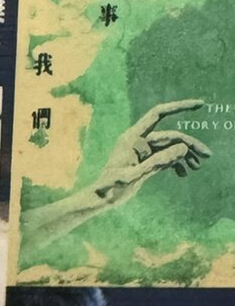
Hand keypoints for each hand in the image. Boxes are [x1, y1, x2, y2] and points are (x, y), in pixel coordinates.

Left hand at [92, 100, 210, 202]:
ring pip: (169, 146)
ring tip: (197, 167)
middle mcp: (138, 140)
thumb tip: (182, 147)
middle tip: (207, 156)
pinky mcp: (144, 160)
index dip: (179, 107)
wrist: (99, 200)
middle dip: (189, 144)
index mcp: (132, 137)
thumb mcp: (136, 176)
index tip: (200, 105)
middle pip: (169, 135)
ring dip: (184, 155)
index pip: (158, 114)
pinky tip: (183, 173)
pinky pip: (164, 156)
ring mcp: (142, 150)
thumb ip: (158, 162)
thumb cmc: (111, 188)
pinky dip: (175, 163)